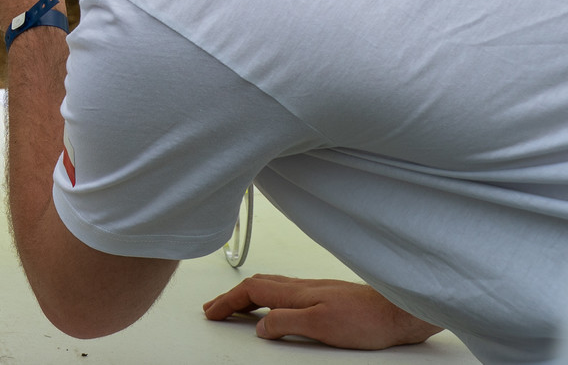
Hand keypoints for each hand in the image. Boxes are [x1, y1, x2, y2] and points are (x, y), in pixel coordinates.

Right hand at [204, 275, 442, 347]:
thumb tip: (260, 326)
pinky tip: (274, 305)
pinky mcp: (327, 296)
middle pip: (256, 285)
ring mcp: (315, 290)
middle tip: (214, 309)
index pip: (251, 292)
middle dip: (231, 296)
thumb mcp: (322, 326)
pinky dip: (267, 296)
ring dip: (247, 295)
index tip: (212, 312)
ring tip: (236, 306)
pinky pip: (285, 291)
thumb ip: (287, 323)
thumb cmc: (367, 320)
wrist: (400, 311)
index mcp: (296, 293)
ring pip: (271, 286)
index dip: (228, 302)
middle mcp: (303, 287)